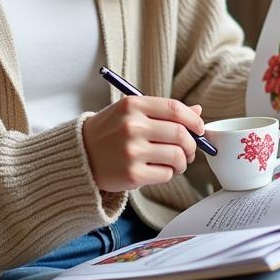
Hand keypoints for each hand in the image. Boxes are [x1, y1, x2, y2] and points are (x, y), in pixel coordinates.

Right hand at [82, 95, 204, 191]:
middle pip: (180, 134)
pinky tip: (158, 170)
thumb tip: (198, 112)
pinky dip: (168, 174)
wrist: (80, 156)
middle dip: (192, 145)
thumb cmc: (109, 132)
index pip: (175, 109)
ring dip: (182, 162)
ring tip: (175, 163)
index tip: (199, 129)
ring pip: (177, 156)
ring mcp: (132, 151)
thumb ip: (162, 111)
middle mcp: (132, 126)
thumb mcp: (130, 113)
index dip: (193, 120)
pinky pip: (166, 174)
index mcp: (132, 105)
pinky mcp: (132, 174)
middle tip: (189, 151)